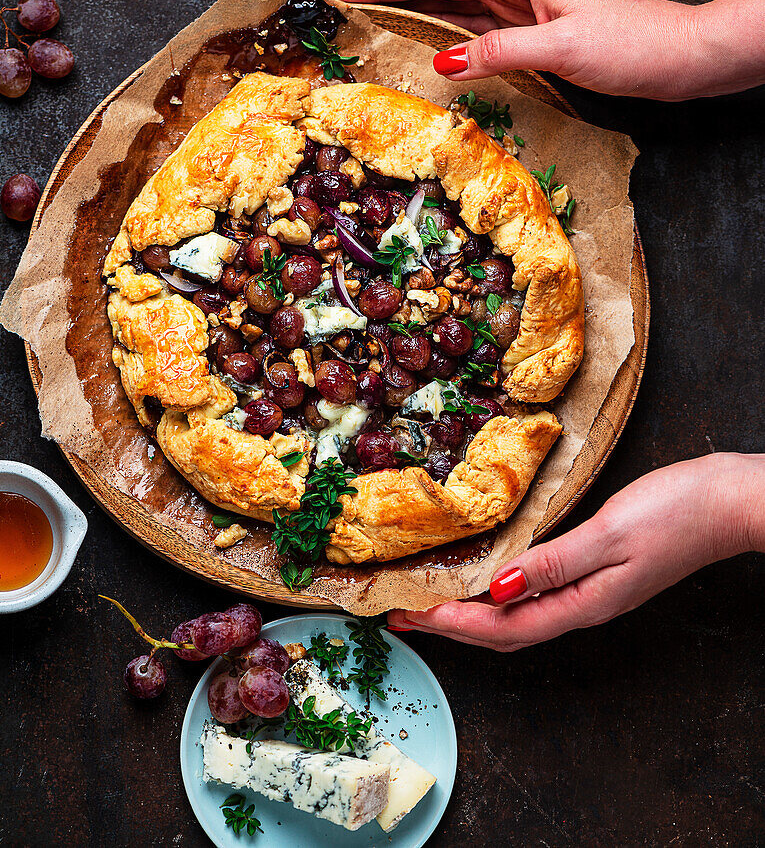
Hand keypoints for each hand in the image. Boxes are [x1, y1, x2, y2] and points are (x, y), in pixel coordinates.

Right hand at [322, 0, 764, 99]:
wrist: (678, 57)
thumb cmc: (631, 42)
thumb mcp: (562, 47)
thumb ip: (500, 51)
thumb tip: (445, 61)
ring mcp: (525, 6)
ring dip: (410, 1)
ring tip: (365, 6)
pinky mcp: (533, 32)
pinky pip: (475, 24)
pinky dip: (444, 28)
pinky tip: (422, 36)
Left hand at [387, 453, 764, 651]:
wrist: (727, 502)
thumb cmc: (676, 513)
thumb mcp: (610, 534)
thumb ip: (554, 564)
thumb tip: (497, 589)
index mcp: (583, 603)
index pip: (503, 626)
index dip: (453, 624)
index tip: (411, 617)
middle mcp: (582, 605)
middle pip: (504, 630)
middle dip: (451, 626)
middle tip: (404, 617)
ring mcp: (590, 591)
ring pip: (517, 615)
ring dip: (470, 613)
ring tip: (431, 604)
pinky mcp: (596, 569)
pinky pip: (534, 594)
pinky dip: (499, 592)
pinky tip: (486, 578)